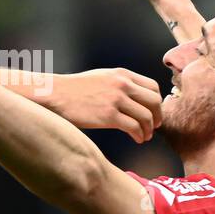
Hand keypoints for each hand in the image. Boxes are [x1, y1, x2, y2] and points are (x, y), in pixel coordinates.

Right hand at [48, 69, 162, 143]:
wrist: (56, 94)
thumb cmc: (76, 89)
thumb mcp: (103, 77)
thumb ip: (121, 84)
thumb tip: (136, 97)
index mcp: (122, 75)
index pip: (152, 87)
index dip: (157, 102)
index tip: (154, 112)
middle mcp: (122, 85)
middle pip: (153, 102)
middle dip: (157, 116)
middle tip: (154, 127)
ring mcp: (116, 100)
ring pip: (146, 116)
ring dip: (149, 129)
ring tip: (144, 136)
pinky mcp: (108, 116)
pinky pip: (134, 127)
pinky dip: (139, 135)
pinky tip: (137, 139)